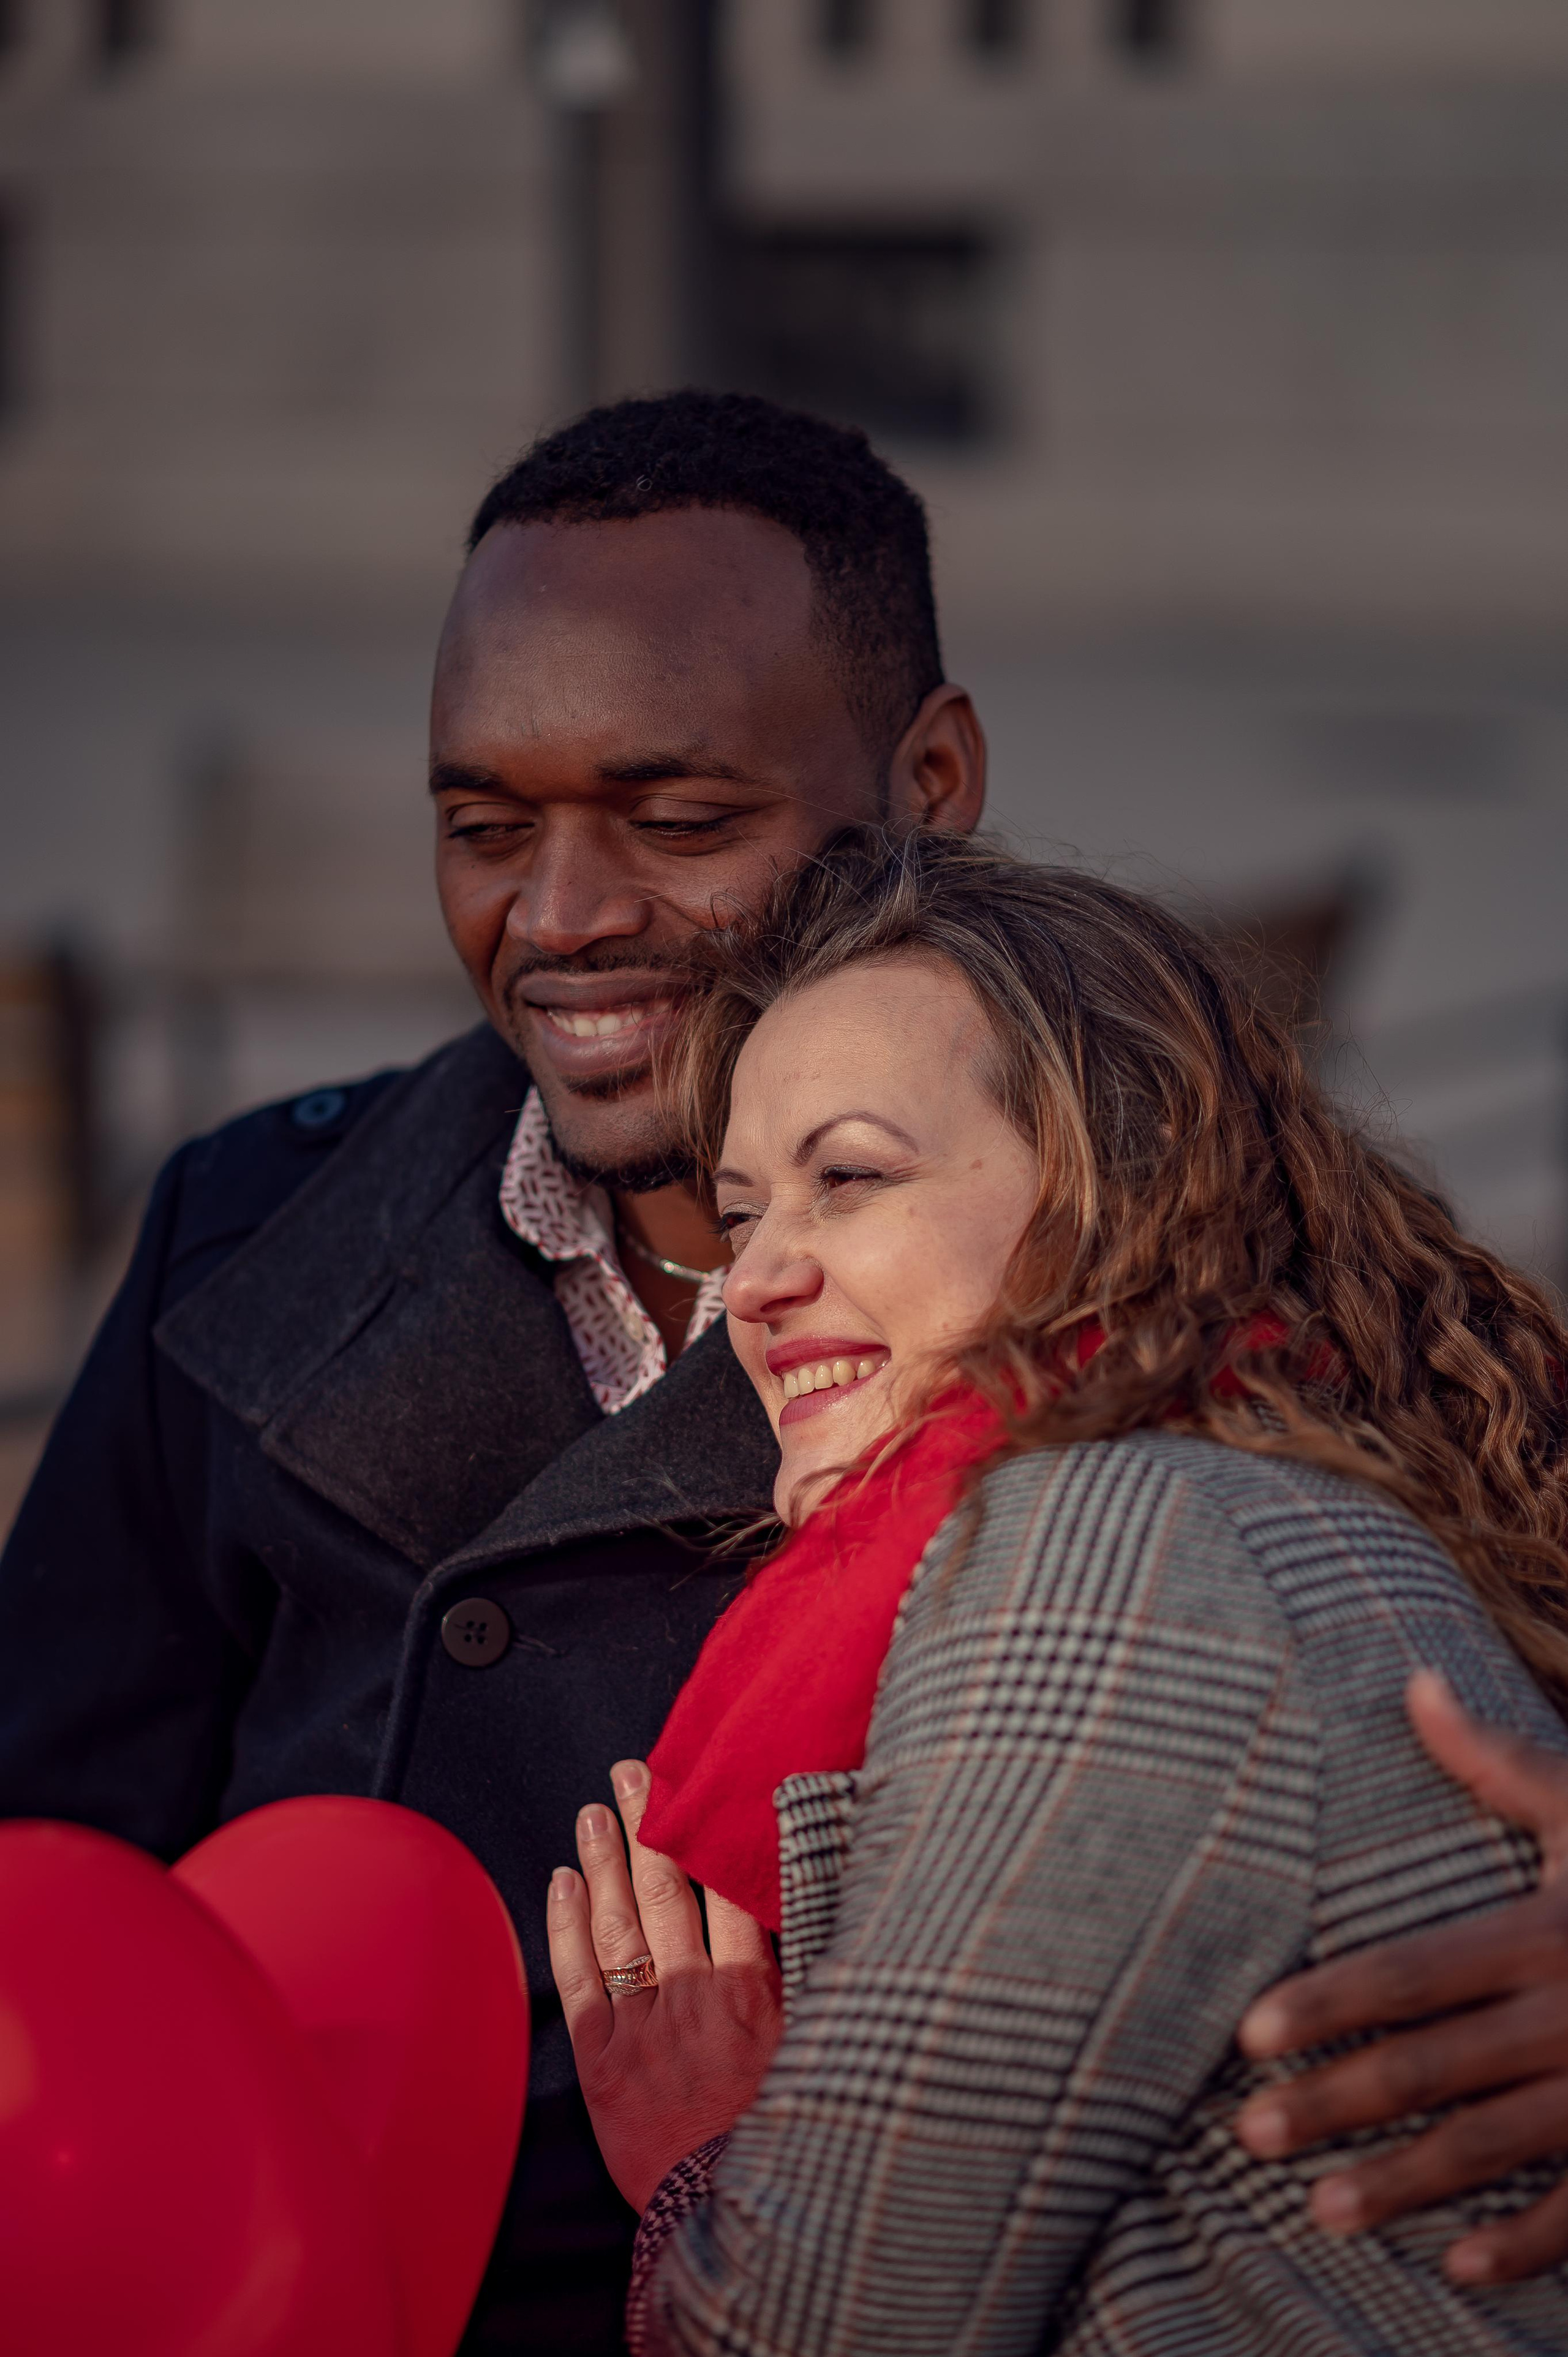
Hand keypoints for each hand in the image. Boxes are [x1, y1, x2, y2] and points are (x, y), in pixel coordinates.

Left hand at [546, 1758, 783, 2211]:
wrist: (728, 2225)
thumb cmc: (783, 2142)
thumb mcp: (814, 2053)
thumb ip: (803, 1982)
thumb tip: (800, 1910)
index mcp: (754, 1992)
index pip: (727, 1887)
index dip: (710, 1830)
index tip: (702, 1785)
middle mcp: (694, 1996)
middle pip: (668, 1887)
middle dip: (649, 1823)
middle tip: (633, 1772)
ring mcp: (642, 2025)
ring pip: (619, 1922)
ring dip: (605, 1859)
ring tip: (595, 1810)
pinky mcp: (602, 2060)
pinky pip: (578, 1976)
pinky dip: (567, 1924)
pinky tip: (563, 1882)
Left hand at [1234, 1669, 1567, 2284]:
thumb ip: (1495, 1759)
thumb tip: (1414, 1683)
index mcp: (1544, 1932)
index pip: (1412, 1972)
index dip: (1328, 2002)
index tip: (1249, 2033)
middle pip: (1432, 2067)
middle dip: (1336, 2102)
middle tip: (1248, 2135)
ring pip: (1494, 2146)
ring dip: (1406, 2185)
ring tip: (1319, 2211)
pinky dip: (1527, 2243)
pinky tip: (1458, 2268)